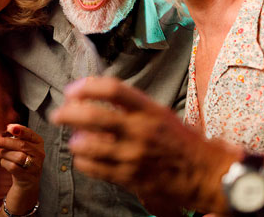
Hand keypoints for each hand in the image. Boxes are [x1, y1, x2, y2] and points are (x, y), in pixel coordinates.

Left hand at [0, 124, 43, 187]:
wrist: (26, 180)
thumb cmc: (22, 157)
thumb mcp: (22, 145)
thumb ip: (16, 137)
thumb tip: (8, 128)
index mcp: (38, 142)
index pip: (30, 134)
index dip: (20, 130)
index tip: (8, 127)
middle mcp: (39, 153)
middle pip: (22, 145)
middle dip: (5, 142)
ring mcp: (34, 165)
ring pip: (18, 156)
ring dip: (5, 154)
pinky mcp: (27, 176)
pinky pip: (13, 167)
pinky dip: (5, 163)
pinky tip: (3, 161)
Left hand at [52, 77, 237, 213]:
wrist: (205, 173)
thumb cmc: (181, 140)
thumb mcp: (161, 113)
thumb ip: (133, 106)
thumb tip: (98, 96)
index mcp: (149, 110)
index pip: (112, 90)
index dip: (87, 87)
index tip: (73, 89)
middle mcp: (140, 130)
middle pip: (93, 116)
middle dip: (68, 113)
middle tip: (58, 114)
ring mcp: (134, 155)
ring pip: (89, 146)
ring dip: (75, 141)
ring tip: (74, 140)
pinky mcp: (131, 177)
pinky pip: (96, 169)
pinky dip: (83, 162)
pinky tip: (83, 158)